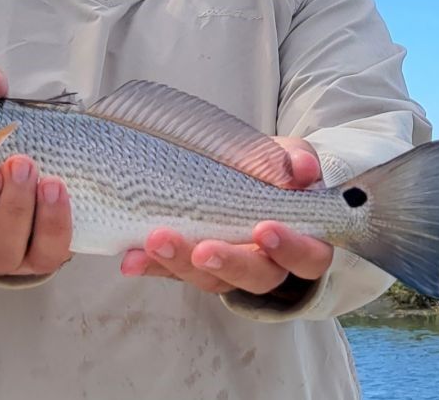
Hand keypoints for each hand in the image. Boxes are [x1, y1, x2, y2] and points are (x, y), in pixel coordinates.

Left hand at [120, 137, 333, 295]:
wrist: (245, 176)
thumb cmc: (275, 171)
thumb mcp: (289, 158)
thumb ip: (296, 160)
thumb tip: (303, 170)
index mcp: (302, 242)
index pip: (307, 257)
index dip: (289, 249)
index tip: (264, 229)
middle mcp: (268, 265)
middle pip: (255, 277)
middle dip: (227, 262)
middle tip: (203, 249)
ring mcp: (228, 269)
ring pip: (211, 279)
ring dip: (180, 264)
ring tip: (154, 242)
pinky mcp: (194, 265)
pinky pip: (173, 271)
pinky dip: (152, 265)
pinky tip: (131, 259)